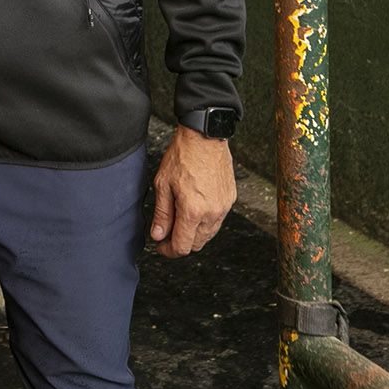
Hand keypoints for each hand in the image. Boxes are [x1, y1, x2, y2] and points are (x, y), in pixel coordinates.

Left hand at [148, 125, 235, 257]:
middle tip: (167, 233)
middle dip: (180, 243)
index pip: (182, 246)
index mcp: (193, 211)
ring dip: (193, 234)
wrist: (204, 137)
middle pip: (196, 244)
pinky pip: (217, 220)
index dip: (168, 251)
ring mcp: (223, 207)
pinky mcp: (230, 199)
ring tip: (179, 219)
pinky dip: (205, 221)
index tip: (161, 246)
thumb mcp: (163, 184)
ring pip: (208, 235)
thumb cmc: (183, 155)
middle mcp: (212, 213)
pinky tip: (194, 209)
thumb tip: (158, 235)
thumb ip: (162, 214)